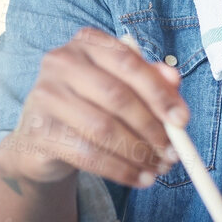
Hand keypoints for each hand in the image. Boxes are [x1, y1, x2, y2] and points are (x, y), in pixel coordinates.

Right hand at [0, 28, 189, 190]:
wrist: (42, 136)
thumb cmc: (90, 104)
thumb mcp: (121, 86)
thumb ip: (149, 80)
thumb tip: (175, 80)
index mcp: (87, 42)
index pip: (129, 63)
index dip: (159, 93)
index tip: (182, 121)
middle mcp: (61, 61)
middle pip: (117, 97)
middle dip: (151, 128)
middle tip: (172, 153)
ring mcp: (45, 95)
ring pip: (102, 129)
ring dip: (138, 154)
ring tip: (157, 169)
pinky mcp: (39, 130)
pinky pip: (87, 154)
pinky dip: (120, 170)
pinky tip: (138, 179)